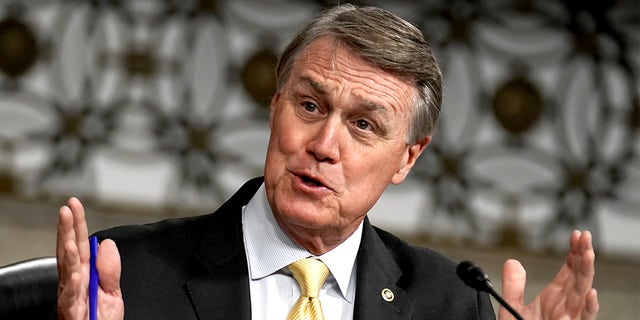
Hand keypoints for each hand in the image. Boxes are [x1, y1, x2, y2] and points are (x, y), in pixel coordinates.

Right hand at [56, 197, 123, 319]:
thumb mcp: (112, 292)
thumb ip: (110, 269)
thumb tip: (106, 243)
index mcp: (84, 274)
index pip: (80, 244)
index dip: (77, 224)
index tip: (75, 204)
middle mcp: (73, 282)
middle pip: (69, 251)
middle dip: (67, 230)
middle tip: (66, 209)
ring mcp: (70, 296)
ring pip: (67, 272)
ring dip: (68, 255)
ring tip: (70, 239)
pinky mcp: (72, 313)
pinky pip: (71, 298)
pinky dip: (73, 285)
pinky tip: (76, 273)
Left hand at [499, 230, 598, 319]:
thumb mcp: (512, 306)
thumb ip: (513, 285)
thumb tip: (513, 261)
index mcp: (555, 297)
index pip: (570, 270)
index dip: (574, 251)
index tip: (576, 233)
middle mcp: (566, 306)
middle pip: (579, 277)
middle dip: (584, 256)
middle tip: (585, 235)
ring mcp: (570, 318)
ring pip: (583, 294)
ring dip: (587, 274)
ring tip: (588, 254)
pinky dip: (589, 308)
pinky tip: (590, 293)